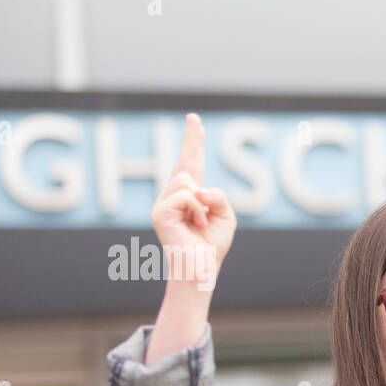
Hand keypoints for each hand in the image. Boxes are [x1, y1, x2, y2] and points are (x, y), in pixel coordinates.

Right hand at [150, 112, 235, 287]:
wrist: (201, 269)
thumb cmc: (212, 245)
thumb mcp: (226, 216)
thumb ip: (218, 195)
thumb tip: (196, 186)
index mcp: (189, 196)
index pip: (192, 165)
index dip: (194, 144)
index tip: (196, 123)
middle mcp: (173, 196)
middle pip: (185, 162)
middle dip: (192, 139)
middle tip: (195, 116)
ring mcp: (163, 203)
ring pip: (187, 180)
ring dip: (202, 202)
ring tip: (201, 221)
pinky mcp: (160, 212)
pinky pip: (185, 195)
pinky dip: (196, 208)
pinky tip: (195, 223)